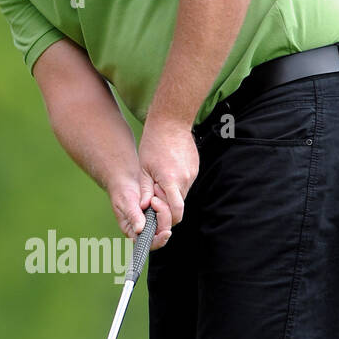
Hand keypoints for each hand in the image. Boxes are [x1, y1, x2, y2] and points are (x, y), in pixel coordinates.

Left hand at [137, 115, 198, 246]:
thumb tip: (143, 208)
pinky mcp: (195, 169)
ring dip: (171, 195)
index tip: (153, 205)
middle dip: (167, 207)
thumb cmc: (153, 143)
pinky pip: (186, 184)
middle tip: (153, 197)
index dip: (166, 216)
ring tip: (158, 182)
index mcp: (171, 181)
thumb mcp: (143, 168)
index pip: (176, 212)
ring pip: (182, 195)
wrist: (171, 121)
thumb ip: (145, 190)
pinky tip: (166, 173)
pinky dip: (176, 185)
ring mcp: (192, 174)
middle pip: (179, 206)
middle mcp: (185, 180)